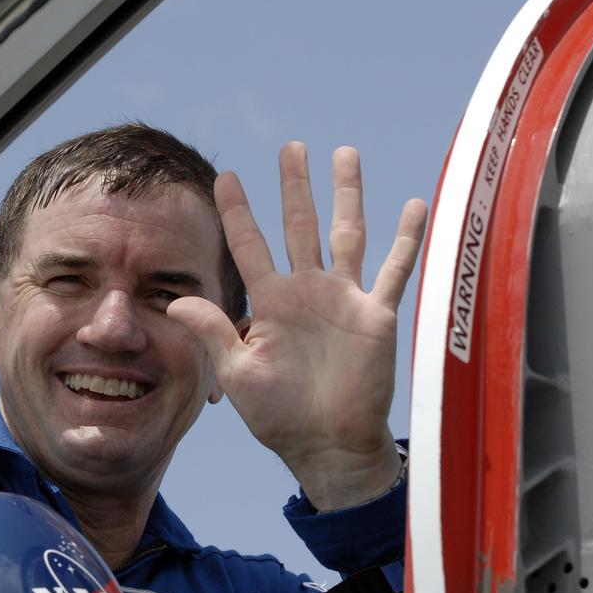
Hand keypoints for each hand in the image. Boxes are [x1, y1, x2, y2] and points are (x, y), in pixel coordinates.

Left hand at [167, 143, 426, 510]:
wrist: (327, 445)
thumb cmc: (280, 416)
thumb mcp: (238, 373)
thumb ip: (214, 332)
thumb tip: (177, 299)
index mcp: (271, 302)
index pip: (249, 245)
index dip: (237, 211)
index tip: (225, 176)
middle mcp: (306, 291)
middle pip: (298, 225)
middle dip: (294, 187)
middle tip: (291, 147)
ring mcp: (344, 299)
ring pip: (346, 234)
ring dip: (346, 195)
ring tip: (344, 154)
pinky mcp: (377, 315)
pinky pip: (396, 270)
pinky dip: (407, 239)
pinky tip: (416, 204)